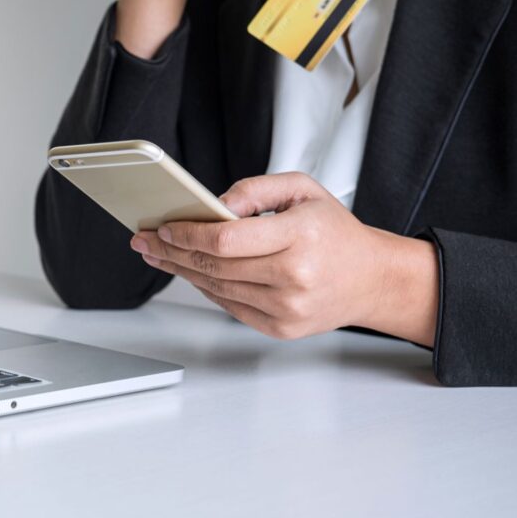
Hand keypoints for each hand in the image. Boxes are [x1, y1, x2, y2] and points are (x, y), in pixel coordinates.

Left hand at [129, 173, 438, 345]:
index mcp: (300, 236)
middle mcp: (294, 276)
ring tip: (159, 256)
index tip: (163, 228)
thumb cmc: (335, 232)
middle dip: (172, 252)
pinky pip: (230, 306)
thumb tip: (214, 204)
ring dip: (182, 271)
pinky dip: (206, 288)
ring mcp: (287, 307)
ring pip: (217, 288)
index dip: (188, 234)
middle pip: (214, 267)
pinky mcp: (281, 328)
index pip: (226, 240)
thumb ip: (255, 190)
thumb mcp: (302, 190)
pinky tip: (190, 273)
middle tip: (145, 241)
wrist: (372, 279)